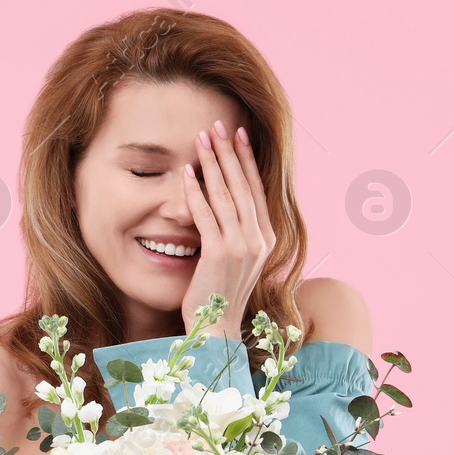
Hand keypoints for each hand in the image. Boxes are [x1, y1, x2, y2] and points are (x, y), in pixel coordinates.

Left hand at [179, 119, 275, 340]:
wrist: (217, 329)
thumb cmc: (221, 294)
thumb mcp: (237, 259)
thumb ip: (237, 231)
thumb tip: (225, 201)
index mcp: (267, 239)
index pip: (256, 189)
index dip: (247, 160)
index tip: (239, 134)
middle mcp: (258, 240)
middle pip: (242, 186)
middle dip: (228, 152)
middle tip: (217, 125)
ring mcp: (241, 247)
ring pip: (224, 195)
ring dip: (211, 164)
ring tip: (201, 139)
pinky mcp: (219, 255)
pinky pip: (205, 215)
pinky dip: (195, 192)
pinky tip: (186, 174)